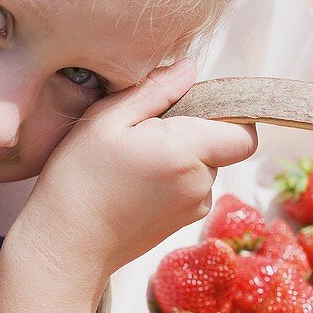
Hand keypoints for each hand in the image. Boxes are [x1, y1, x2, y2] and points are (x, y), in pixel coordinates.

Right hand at [14, 59, 256, 283]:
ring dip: (179, 156)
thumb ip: (155, 90)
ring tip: (134, 159)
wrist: (67, 243)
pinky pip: (191, 188)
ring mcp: (194, 207)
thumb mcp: (107, 120)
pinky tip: (135, 181)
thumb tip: (190, 69)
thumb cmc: (79, 179)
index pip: (244, 133)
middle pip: (220, 145)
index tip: (194, 106)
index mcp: (187, 152)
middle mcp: (200, 184)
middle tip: (143, 132)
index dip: (230, 115)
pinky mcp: (183, 222)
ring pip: (204, 166)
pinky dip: (172, 178)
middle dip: (191, 132)